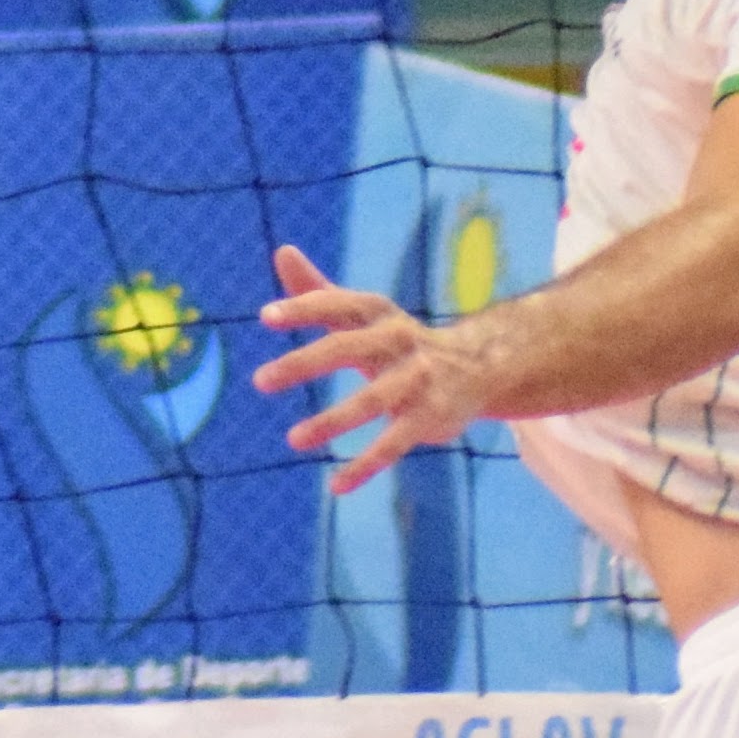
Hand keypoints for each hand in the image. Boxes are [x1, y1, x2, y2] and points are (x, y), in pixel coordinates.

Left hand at [255, 245, 486, 493]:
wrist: (478, 365)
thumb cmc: (398, 339)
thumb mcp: (364, 313)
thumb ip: (319, 289)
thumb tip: (281, 251)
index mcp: (378, 313)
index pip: (337, 305)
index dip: (304, 309)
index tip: (265, 317)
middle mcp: (398, 340)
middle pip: (348, 348)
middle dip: (305, 362)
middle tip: (260, 380)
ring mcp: (416, 380)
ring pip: (372, 401)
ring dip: (332, 421)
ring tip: (293, 439)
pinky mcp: (429, 418)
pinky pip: (394, 444)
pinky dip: (365, 466)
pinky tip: (336, 486)